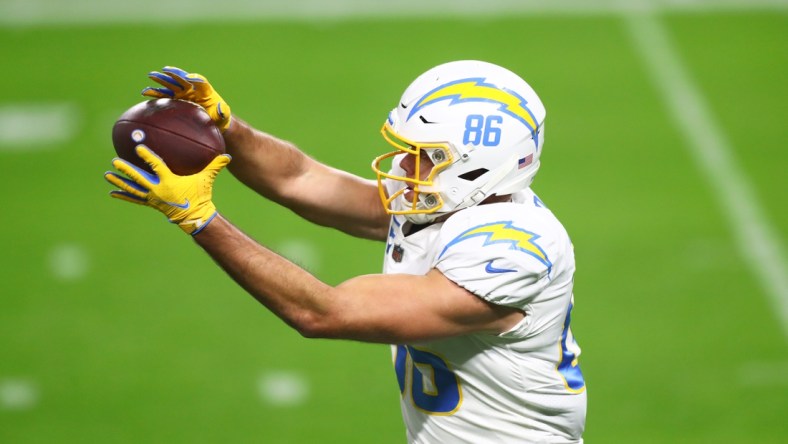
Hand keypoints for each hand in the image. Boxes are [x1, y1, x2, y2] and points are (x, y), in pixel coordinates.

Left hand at [105, 145, 230, 234]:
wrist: (195, 216)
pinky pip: (135, 199)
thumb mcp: (206, 180)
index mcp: (169, 182)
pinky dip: (124, 195)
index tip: (138, 148)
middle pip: (138, 178)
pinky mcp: (151, 203)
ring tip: (108, 175)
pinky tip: (113, 193)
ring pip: (133, 189)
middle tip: (114, 161)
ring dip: (120, 182)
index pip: (156, 166)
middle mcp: (158, 190)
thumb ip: (215, 166)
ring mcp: (153, 198)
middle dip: (126, 169)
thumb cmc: (200, 196)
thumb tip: (228, 156)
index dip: (147, 157)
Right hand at [142, 66, 231, 131]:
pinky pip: (164, 95)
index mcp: (205, 91)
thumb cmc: (219, 119)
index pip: (201, 82)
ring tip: (151, 75)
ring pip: (171, 84)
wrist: (212, 122)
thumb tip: (221, 108)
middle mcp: (192, 89)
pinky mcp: (175, 99)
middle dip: (175, 74)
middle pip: (183, 79)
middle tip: (166, 70)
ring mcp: (183, 93)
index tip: (190, 78)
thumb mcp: (223, 117)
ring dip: (162, 79)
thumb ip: (222, 112)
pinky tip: (145, 92)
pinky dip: (155, 93)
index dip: (196, 79)